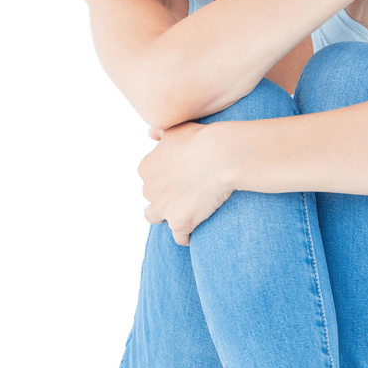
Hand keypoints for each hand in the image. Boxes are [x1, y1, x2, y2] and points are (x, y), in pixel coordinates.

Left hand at [137, 122, 234, 244]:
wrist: (221, 155)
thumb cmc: (202, 139)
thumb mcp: (176, 129)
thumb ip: (161, 132)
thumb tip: (152, 133)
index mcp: (146, 168)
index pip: (149, 180)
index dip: (164, 181)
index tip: (179, 179)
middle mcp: (149, 190)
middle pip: (152, 199)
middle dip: (164, 198)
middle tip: (186, 194)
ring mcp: (163, 208)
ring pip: (155, 218)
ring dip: (167, 217)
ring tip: (185, 214)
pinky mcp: (179, 223)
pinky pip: (179, 238)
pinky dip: (187, 237)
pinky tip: (196, 232)